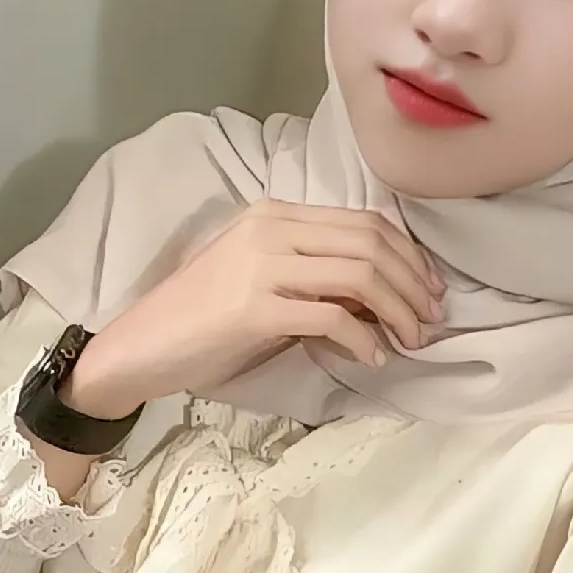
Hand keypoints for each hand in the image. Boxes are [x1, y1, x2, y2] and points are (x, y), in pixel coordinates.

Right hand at [63, 199, 445, 418]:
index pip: (363, 221)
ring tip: (411, 339)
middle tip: (431, 319)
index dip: (408, 254)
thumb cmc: (204, 315)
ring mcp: (261, 266)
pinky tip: (371, 357)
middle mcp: (272, 229)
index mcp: (276, 215)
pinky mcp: (253, 308)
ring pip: (359, 275)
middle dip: (413, 283)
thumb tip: (381, 293)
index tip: (429, 289)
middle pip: (370, 243)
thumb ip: (316, 275)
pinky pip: (331, 318)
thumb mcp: (266, 279)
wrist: (142, 345)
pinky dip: (362, 339)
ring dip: (398, 310)